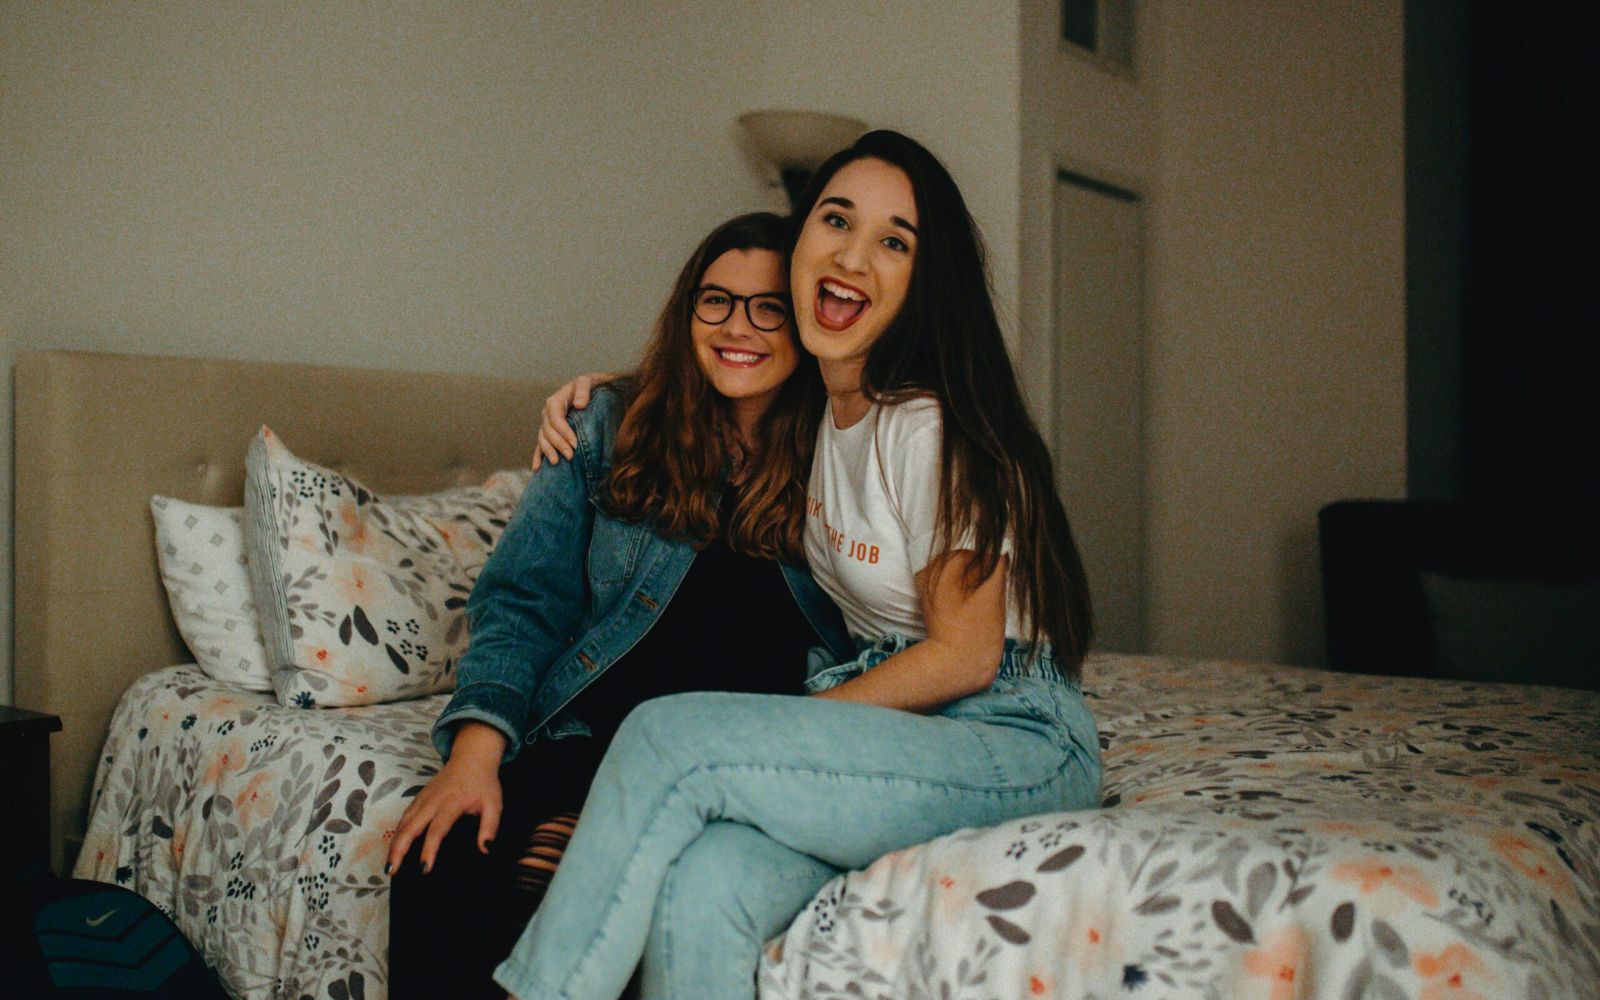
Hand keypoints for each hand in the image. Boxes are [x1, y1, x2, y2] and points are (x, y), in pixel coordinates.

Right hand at [385, 722, 506, 873]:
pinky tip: (394, 847)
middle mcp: (432, 801)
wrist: (471, 758)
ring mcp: (423, 799)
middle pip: (411, 827)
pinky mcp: (418, 798)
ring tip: (389, 865)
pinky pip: (404, 817)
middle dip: (399, 850)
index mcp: (451, 803)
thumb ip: (490, 826)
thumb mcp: (494, 803)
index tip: (423, 869)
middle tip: (392, 871)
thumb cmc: (483, 783)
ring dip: (394, 844)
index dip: (429, 850)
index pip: (437, 830)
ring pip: (403, 823)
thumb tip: (486, 849)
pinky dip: (397, 833)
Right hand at [532, 372, 619, 468]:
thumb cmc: (590, 385)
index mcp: (555, 401)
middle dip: (558, 444)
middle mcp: (548, 414)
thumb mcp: (587, 382)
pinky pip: (541, 445)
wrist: (590, 390)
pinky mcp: (550, 433)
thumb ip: (583, 390)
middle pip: (548, 431)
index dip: (563, 432)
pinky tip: (537, 468)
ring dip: (548, 452)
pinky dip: (538, 456)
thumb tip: (579, 405)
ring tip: (556, 463)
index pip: (556, 418)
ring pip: (543, 439)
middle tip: (571, 456)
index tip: (574, 443)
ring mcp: (547, 424)